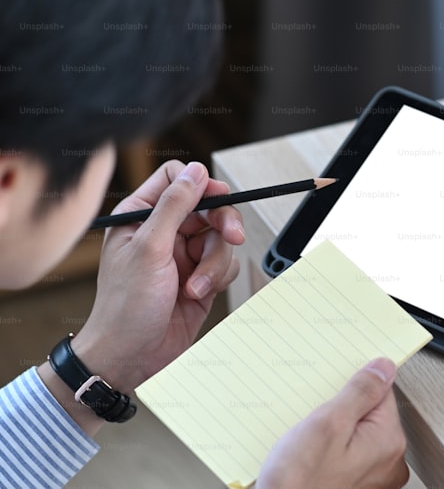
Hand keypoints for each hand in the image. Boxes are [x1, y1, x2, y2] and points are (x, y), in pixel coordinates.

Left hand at [73, 160, 243, 391]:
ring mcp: (183, 256)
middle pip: (209, 208)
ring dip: (215, 263)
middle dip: (222, 225)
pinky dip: (218, 279)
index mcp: (140, 216)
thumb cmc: (125, 307)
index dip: (200, 185)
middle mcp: (163, 232)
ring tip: (196, 286)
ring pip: (222, 239)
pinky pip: (227, 264)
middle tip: (232, 237)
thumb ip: (174, 206)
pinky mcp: (201, 278)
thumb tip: (195, 172)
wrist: (132, 356)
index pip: (176, 180)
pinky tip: (197, 295)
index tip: (217, 199)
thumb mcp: (149, 248)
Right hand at [256, 358, 409, 488]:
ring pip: (356, 435)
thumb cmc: (300, 483)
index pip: (382, 393)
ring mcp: (373, 478)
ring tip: (310, 443)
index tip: (333, 393)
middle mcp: (389, 463)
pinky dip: (330, 452)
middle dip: (341, 412)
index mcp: (389, 442)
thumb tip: (383, 368)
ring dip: (333, 433)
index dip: (353, 388)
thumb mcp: (328, 424)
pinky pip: (347, 456)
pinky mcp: (356, 485)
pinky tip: (311, 457)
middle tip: (315, 422)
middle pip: (369, 415)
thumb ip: (360, 392)